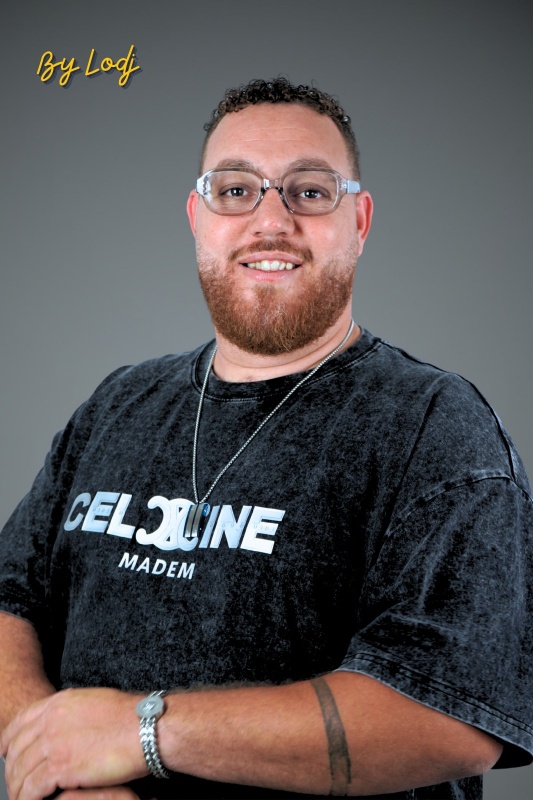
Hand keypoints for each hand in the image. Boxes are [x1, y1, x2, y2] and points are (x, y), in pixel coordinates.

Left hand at [0, 688, 147, 799]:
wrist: (146, 726)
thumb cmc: (130, 716)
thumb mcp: (94, 701)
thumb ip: (73, 710)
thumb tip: (66, 720)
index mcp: (59, 702)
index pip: (21, 721)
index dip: (9, 739)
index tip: (5, 751)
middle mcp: (51, 720)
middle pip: (17, 748)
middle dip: (12, 767)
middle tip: (16, 781)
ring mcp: (54, 742)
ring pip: (21, 770)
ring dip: (19, 787)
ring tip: (23, 797)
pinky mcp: (61, 767)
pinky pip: (32, 788)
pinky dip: (28, 798)